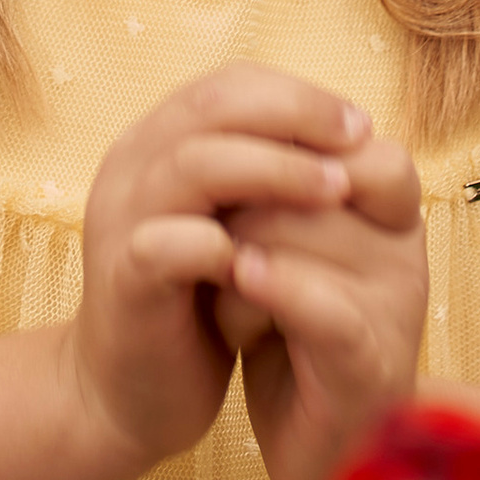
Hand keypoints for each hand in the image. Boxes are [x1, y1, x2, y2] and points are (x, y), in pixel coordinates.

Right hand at [67, 67, 375, 479]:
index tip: (358, 120)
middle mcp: (130, 166)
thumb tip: (350, 133)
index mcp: (156, 142)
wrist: (125, 394)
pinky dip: (220, 243)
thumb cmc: (194, 302)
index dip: (297, 94)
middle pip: (213, 106)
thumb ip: (263, 174)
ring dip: (275, 169)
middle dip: (296, 114)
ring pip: (194, 164)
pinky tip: (268, 259)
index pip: (228, 84)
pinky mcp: (122, 281)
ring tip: (338, 189)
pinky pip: (165, 244)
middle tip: (359, 137)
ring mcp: (119, 220)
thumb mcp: (231, 223)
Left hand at [227, 128, 427, 479]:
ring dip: (237, 265)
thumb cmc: (295, 340)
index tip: (227, 180)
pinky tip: (238, 294)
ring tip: (230, 307)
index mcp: (391, 209)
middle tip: (223, 262)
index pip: (342, 133)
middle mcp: (405, 246)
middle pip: (304, 179)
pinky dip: (271, 289)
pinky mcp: (372, 361)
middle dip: (239, 212)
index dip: (277, 145)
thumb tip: (230, 105)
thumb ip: (280, 184)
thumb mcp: (288, 246)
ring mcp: (397, 303)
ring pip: (298, 233)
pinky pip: (320, 302)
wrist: (320, 460)